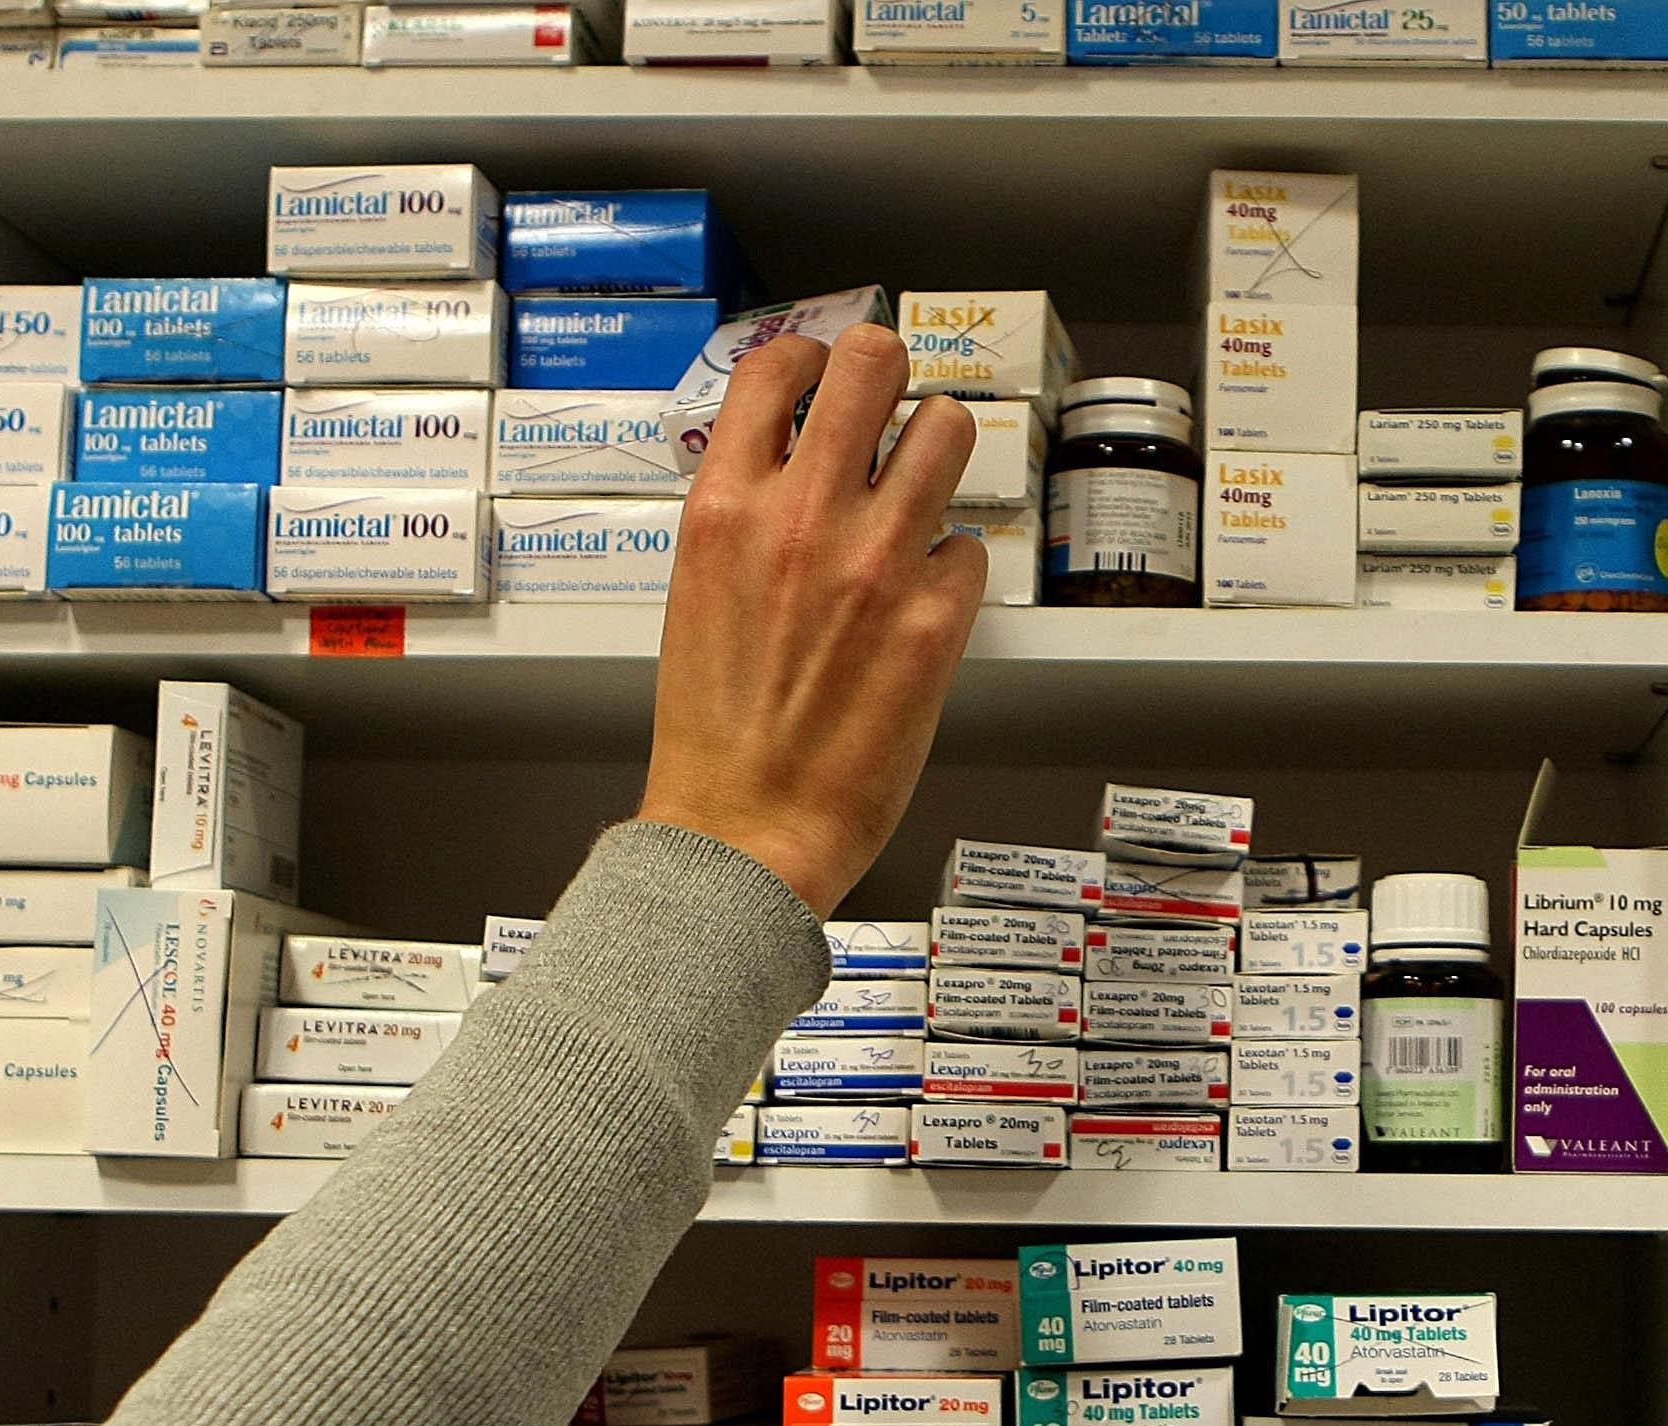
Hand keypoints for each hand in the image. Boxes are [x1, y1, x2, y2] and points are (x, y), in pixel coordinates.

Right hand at [639, 322, 987, 913]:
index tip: (826, 370)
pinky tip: (926, 598)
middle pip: (872, 362)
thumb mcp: (698, 589)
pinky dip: (953, 567)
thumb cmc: (716, 729)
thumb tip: (787, 464)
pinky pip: (969, 546)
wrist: (743, 826)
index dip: (813, 357)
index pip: (777, 366)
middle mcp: (801, 516)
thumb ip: (746, 515)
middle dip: (889, 375)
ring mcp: (875, 562)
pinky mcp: (934, 620)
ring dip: (940, 449)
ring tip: (926, 486)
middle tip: (892, 408)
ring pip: (946, 429)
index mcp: (726, 506)